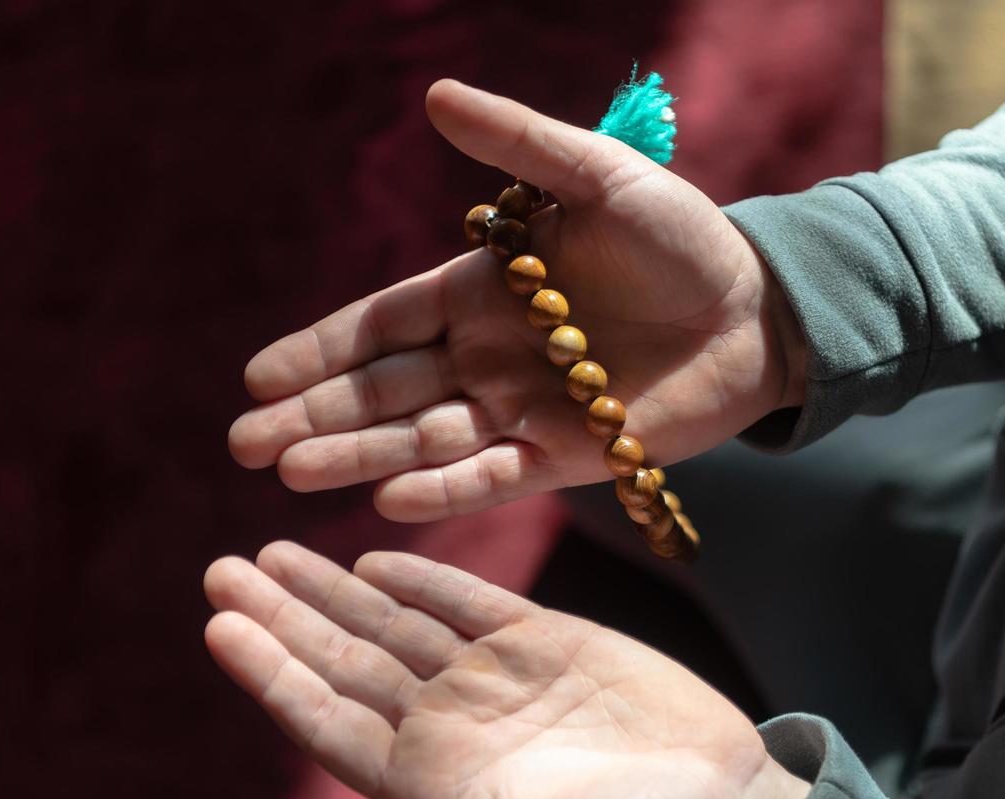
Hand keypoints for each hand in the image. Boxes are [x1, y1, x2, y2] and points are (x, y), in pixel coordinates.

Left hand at [203, 542, 809, 798]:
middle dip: (284, 616)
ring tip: (273, 552)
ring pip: (394, 624)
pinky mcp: (548, 641)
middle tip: (223, 567)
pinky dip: (421, 575)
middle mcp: (452, 725)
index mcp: (435, 783)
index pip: (329, 723)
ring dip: (333, 590)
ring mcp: (496, 679)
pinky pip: (467, 600)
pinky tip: (373, 557)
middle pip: (345, 663)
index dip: (272, 676)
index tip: (220, 625)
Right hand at [228, 79, 803, 521]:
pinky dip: (445, 487)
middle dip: (314, 416)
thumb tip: (434, 95)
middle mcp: (489, 355)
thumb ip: (520, 145)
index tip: (255, 378)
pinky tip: (391, 496)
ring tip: (291, 473)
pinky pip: (494, 475)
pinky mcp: (569, 456)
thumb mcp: (599, 178)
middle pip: (383, 390)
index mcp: (482, 291)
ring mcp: (524, 409)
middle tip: (245, 445)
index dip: (319, 350)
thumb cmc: (682, 237)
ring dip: (360, 456)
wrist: (759, 308)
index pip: (381, 325)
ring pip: (423, 438)